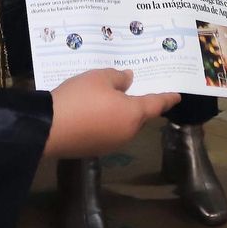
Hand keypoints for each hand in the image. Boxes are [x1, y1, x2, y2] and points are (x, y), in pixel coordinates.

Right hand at [45, 69, 180, 159]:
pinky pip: (107, 132)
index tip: (177, 96)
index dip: (167, 98)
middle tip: (133, 88)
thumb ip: (118, 78)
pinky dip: (106, 121)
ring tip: (109, 97)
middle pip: (139, 116)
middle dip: (138, 104)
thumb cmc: (79, 98)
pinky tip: (93, 112)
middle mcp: (127, 132)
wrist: (48, 129)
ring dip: (120, 113)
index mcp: (133, 114)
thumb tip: (129, 80)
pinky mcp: (94, 150)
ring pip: (122, 125)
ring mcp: (111, 144)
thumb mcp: (99, 78)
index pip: (157, 104)